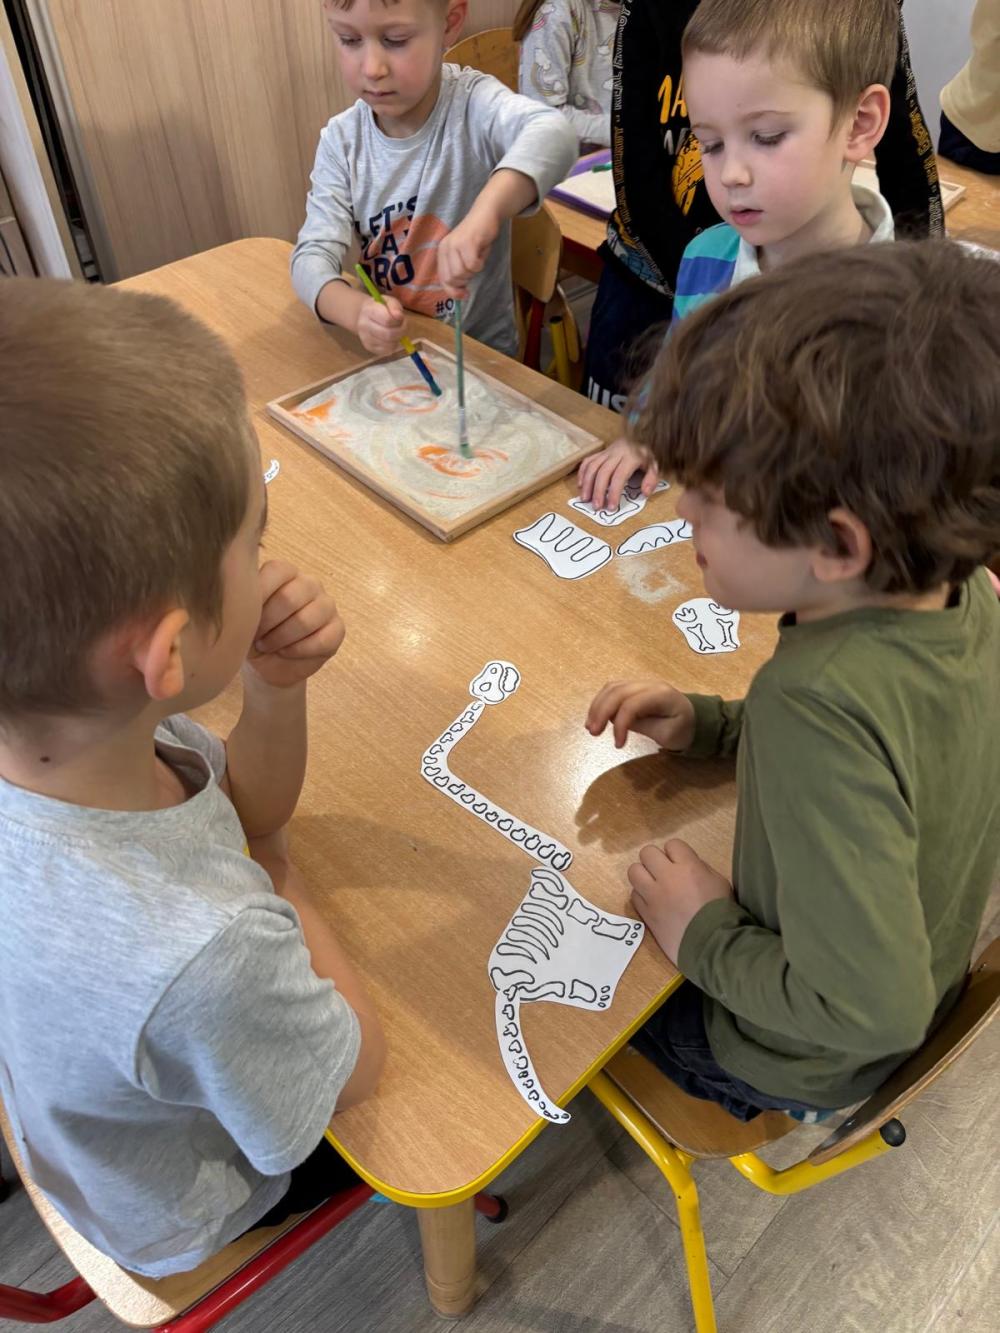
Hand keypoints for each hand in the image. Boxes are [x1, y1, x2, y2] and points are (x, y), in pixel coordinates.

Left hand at [247, 560, 345, 688]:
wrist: (267, 665)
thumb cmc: (252, 635)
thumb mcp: (241, 618)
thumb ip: (244, 602)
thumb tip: (242, 598)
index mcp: (284, 573)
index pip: (276, 571)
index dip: (259, 596)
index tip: (244, 617)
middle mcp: (308, 584)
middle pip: (289, 598)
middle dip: (267, 623)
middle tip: (255, 637)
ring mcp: (326, 605)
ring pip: (306, 620)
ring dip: (281, 639)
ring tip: (268, 646)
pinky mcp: (337, 628)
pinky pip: (322, 640)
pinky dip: (298, 651)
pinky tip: (286, 653)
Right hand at [356, 294, 406, 355]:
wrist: (364, 316)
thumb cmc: (380, 307)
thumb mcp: (388, 301)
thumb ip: (394, 306)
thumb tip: (399, 316)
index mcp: (369, 310)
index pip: (388, 320)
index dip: (398, 320)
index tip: (401, 318)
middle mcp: (364, 325)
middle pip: (389, 334)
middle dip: (401, 331)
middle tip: (403, 327)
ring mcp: (365, 338)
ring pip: (389, 344)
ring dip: (398, 339)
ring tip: (397, 332)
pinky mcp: (369, 347)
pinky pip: (387, 351)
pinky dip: (393, 345)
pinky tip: (392, 338)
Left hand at [438, 205, 500, 299]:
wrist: (485, 215)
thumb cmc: (477, 239)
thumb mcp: (464, 258)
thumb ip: (459, 274)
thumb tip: (460, 295)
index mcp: (442, 253)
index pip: (443, 280)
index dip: (453, 291)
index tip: (464, 295)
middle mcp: (445, 248)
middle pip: (453, 279)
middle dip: (466, 279)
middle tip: (474, 266)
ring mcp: (455, 245)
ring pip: (463, 273)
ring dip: (474, 271)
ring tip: (478, 257)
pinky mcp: (467, 243)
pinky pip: (473, 265)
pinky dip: (481, 264)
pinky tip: (481, 253)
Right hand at [577, 438, 657, 510]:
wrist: (641, 435)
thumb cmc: (647, 454)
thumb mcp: (655, 465)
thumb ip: (651, 479)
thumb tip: (645, 493)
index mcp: (631, 457)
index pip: (619, 476)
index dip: (613, 492)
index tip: (611, 507)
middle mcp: (617, 453)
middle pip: (603, 472)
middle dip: (598, 491)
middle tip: (596, 506)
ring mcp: (607, 452)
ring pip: (593, 466)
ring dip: (587, 483)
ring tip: (585, 499)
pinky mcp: (601, 452)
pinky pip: (588, 461)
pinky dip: (582, 473)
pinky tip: (581, 485)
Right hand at [586, 680, 695, 751]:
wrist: (694, 718)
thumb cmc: (683, 729)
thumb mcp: (668, 735)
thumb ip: (644, 726)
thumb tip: (619, 721)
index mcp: (661, 695)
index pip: (632, 704)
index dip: (620, 724)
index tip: (618, 745)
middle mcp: (649, 684)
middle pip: (618, 692)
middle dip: (601, 711)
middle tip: (592, 733)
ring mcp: (640, 684)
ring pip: (612, 688)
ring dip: (597, 706)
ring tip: (590, 727)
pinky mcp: (634, 688)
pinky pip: (613, 690)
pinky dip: (601, 702)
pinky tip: (596, 718)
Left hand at [628, 840, 732, 961]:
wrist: (713, 945)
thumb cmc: (722, 913)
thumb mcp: (719, 882)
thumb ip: (700, 868)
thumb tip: (686, 865)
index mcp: (688, 867)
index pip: (672, 844)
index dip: (676, 854)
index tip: (681, 864)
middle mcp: (666, 877)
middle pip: (647, 853)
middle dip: (656, 860)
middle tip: (664, 873)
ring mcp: (653, 895)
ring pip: (634, 871)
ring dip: (643, 876)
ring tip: (654, 886)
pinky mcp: (645, 913)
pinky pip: (634, 895)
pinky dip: (642, 896)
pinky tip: (653, 903)